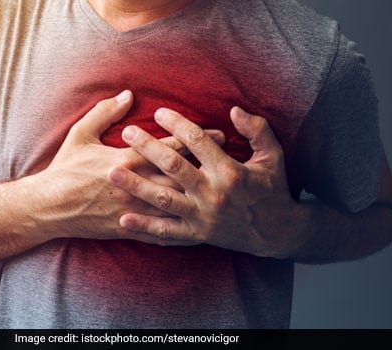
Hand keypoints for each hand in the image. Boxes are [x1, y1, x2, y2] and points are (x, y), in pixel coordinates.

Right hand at [37, 91, 225, 245]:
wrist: (49, 207)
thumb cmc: (65, 168)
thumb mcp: (81, 134)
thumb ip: (105, 112)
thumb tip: (128, 94)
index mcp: (126, 160)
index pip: (169, 146)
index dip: (195, 138)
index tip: (218, 133)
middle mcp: (135, 185)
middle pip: (180, 174)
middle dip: (208, 165)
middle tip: (231, 160)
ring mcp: (134, 210)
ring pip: (175, 204)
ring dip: (201, 196)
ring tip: (224, 191)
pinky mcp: (129, 228)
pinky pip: (161, 232)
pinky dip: (182, 230)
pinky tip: (201, 227)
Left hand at [108, 106, 306, 257]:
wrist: (278, 233)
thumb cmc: (273, 189)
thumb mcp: (273, 156)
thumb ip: (256, 129)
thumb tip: (233, 109)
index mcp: (230, 170)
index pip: (197, 141)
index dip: (176, 123)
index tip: (158, 112)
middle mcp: (213, 193)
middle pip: (173, 166)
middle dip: (147, 148)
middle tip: (127, 133)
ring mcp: (203, 216)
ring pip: (163, 198)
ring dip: (136, 185)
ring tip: (113, 172)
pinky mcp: (198, 234)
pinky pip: (167, 231)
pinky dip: (145, 227)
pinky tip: (123, 219)